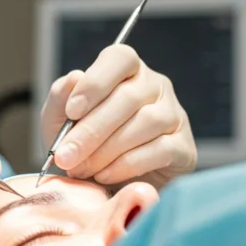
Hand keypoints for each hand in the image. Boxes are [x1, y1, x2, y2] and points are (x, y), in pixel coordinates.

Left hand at [39, 44, 196, 187]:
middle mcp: (156, 86)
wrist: (106, 186)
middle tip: (66, 155)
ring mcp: (175, 115)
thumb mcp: (60, 122)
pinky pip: (160, 150)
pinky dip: (127, 164)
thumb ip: (61, 98)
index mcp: (127, 70)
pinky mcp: (184, 147)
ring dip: (107, 150)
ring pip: (145, 123)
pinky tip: (105, 175)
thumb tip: (74, 78)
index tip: (72, 111)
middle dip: (92, 130)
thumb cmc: (84, 145)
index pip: (120, 58)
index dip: (96, 82)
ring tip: (82, 168)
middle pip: (129, 98)